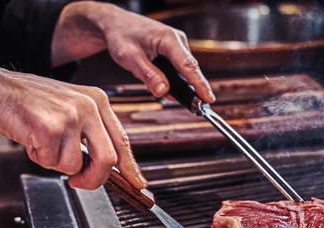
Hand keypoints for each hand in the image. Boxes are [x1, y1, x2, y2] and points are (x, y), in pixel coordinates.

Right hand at [0, 67, 146, 189]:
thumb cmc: (31, 105)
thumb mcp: (70, 110)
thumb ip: (91, 134)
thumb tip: (107, 166)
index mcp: (98, 101)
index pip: (123, 140)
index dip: (130, 167)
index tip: (137, 183)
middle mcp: (89, 106)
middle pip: (107, 159)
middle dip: (94, 179)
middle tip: (79, 183)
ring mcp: (71, 116)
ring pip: (75, 165)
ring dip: (56, 164)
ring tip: (44, 144)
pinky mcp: (51, 127)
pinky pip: (52, 162)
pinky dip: (40, 159)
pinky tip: (32, 141)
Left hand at [51, 2, 215, 102]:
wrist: (115, 24)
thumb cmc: (121, 35)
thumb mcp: (130, 57)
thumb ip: (148, 75)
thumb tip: (163, 92)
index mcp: (168, 39)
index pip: (187, 65)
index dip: (199, 84)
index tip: (208, 99)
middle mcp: (177, 41)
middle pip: (189, 70)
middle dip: (193, 89)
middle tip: (196, 108)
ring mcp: (176, 47)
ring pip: (183, 72)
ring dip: (179, 85)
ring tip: (179, 99)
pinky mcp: (173, 53)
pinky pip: (177, 71)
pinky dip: (173, 81)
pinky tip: (166, 88)